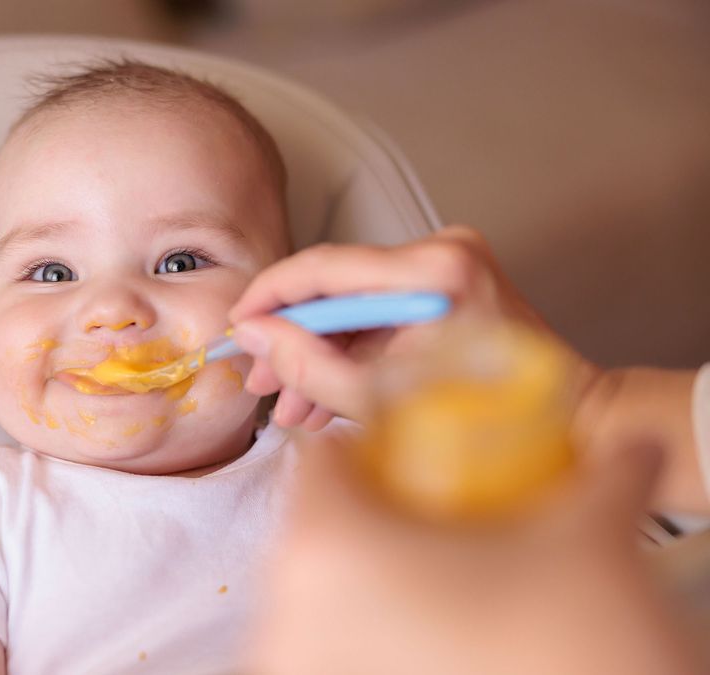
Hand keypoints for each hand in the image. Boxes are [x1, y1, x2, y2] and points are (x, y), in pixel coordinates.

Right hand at [228, 225, 597, 429]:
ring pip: (353, 305)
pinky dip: (349, 353)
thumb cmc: (486, 423)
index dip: (270, 296)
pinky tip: (319, 396)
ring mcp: (446, 266)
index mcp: (436, 270)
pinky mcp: (445, 285)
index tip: (238, 326)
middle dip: (291, 337)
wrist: (565, 422)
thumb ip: (309, 367)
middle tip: (258, 378)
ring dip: (317, 353)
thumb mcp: (380, 401)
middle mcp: (443, 252)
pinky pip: (378, 315)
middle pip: (337, 287)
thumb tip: (255, 336)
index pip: (325, 266)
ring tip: (287, 404)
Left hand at [245, 432, 701, 674]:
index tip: (411, 465)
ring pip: (312, 605)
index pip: (321, 463)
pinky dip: (360, 650)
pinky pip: (323, 660)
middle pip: (315, 535)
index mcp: (325, 547)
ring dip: (364, 596)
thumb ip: (604, 482)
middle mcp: (282, 616)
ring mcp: (292, 674)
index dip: (369, 453)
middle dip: (372, 528)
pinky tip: (427, 654)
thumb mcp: (591, 550)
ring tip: (443, 603)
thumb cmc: (568, 653)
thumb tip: (630, 450)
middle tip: (440, 535)